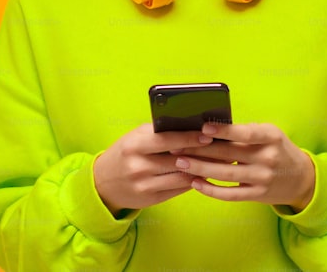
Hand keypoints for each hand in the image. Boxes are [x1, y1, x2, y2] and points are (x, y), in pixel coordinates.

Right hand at [93, 123, 212, 215]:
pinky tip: (205, 175)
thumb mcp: (136, 137)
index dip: (190, 138)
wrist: (103, 183)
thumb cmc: (126, 153)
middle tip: (224, 150)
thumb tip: (191, 126)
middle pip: (178, 160)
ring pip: (182, 177)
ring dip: (203, 170)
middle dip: (203, 155)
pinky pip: (178, 189)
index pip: (167, 140)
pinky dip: (193, 181)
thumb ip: (159, 132)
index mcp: (134, 145)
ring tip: (220, 162)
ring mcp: (144, 185)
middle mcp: (138, 166)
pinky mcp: (151, 200)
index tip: (208, 136)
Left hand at [170, 122, 315, 211]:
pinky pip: (230, 194)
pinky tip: (195, 183)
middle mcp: (267, 158)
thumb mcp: (270, 134)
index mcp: (271, 137)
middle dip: (200, 149)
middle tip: (177, 145)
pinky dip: (211, 189)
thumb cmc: (278, 149)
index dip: (224, 130)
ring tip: (180, 162)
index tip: (203, 127)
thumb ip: (246, 132)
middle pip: (229, 153)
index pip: (246, 133)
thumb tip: (211, 128)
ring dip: (200, 168)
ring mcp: (262, 178)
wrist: (301, 179)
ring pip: (226, 174)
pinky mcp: (257, 195)